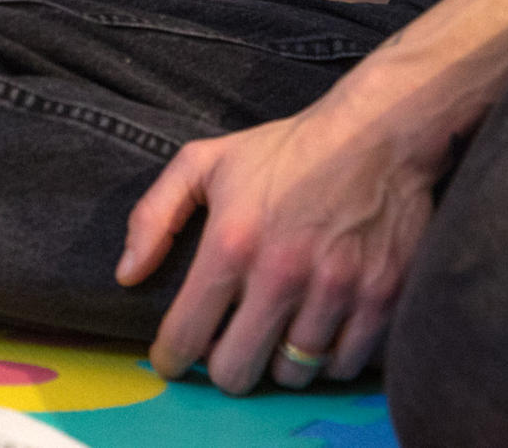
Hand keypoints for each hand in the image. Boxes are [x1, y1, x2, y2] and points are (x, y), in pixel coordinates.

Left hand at [117, 96, 442, 394]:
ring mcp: (334, 291)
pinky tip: (319, 330)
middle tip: (228, 346)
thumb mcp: (205, 162)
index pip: (185, 335)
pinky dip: (328, 358)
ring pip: (292, 375)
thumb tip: (127, 275)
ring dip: (279, 361)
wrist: (378, 133)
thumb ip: (155, 216)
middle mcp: (280, 275)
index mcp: (231, 243)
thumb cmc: (288, 150)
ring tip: (277, 332)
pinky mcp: (380, 300)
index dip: (172, 358)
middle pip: (236, 373)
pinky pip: (344, 366)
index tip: (175, 358)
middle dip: (224, 367)